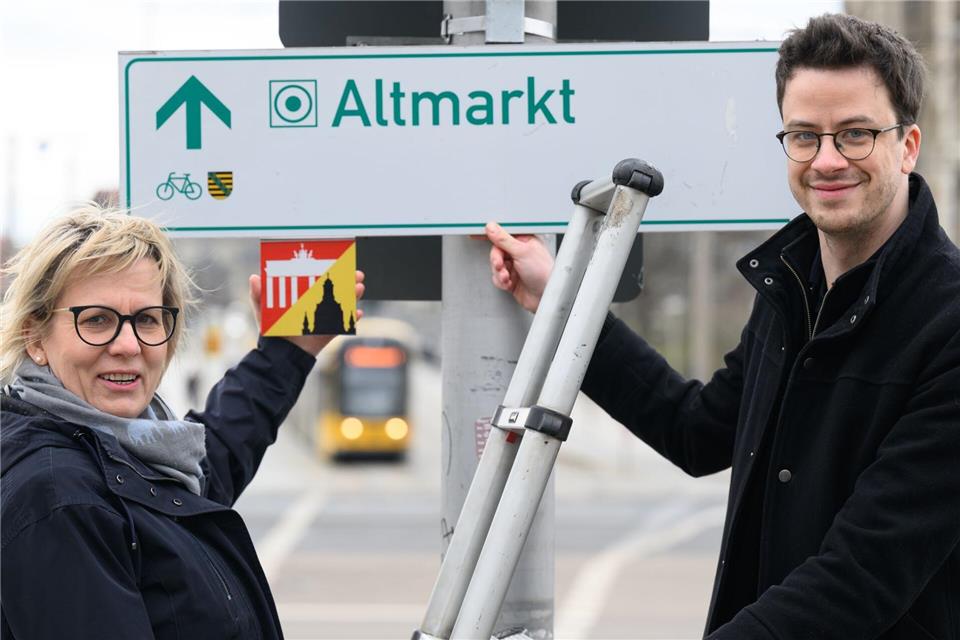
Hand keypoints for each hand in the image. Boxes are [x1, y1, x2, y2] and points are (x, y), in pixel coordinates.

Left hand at [248, 270, 365, 355]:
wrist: (281, 353)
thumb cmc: (272, 330)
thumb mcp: (263, 310)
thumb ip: (257, 294)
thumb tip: (254, 277)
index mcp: (304, 296)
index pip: (320, 279)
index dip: (331, 270)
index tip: (339, 261)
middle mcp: (318, 304)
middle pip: (337, 289)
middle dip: (349, 280)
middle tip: (356, 273)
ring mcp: (326, 317)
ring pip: (344, 304)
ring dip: (354, 295)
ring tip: (359, 288)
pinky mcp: (331, 331)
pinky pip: (346, 323)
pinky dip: (354, 318)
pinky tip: (359, 313)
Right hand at [485, 222, 553, 312]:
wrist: (545, 297)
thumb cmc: (544, 273)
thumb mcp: (522, 252)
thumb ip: (504, 239)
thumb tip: (491, 227)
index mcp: (524, 240)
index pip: (504, 233)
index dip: (491, 234)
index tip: (477, 234)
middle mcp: (519, 252)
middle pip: (496, 251)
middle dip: (497, 260)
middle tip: (500, 265)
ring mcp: (514, 265)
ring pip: (495, 265)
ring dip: (499, 273)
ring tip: (508, 277)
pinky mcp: (511, 278)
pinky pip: (497, 277)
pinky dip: (501, 281)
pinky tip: (509, 283)